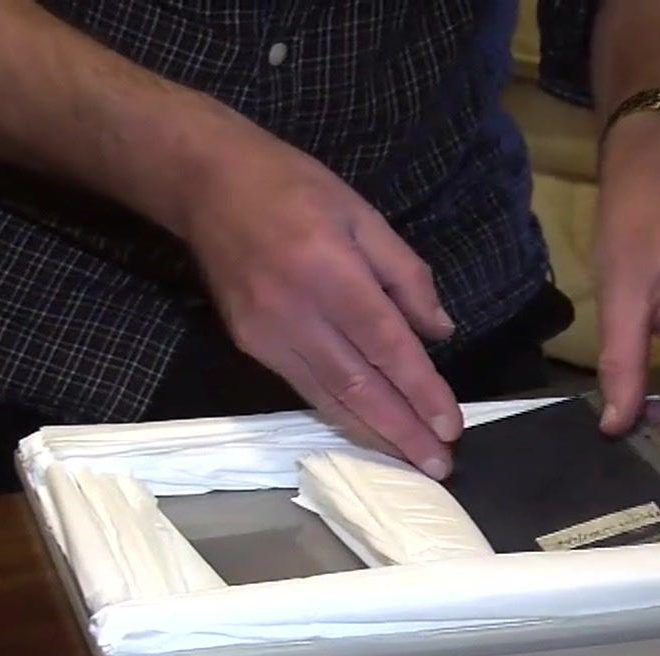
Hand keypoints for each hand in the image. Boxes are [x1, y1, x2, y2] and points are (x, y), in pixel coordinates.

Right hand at [172, 133, 461, 477]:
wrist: (208, 185)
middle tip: (438, 466)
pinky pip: (302, 387)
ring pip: (328, 398)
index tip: (451, 425)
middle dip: (402, 430)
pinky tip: (366, 430)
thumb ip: (405, 274)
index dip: (421, 390)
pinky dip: (338, 414)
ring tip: (410, 460)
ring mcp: (266, 334)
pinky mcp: (248, 344)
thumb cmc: (294, 188)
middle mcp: (296, 312)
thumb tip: (438, 332)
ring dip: (373, 433)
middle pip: (358, 386)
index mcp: (330, 271)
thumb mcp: (362, 214)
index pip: (387, 346)